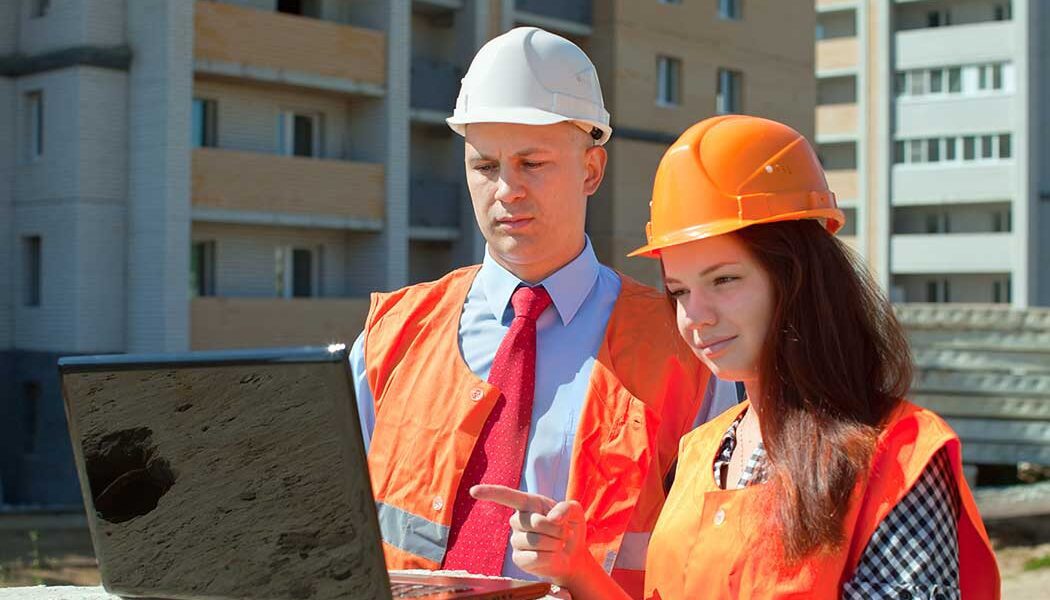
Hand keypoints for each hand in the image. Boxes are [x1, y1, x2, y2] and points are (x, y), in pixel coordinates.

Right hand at [469, 484, 589, 586]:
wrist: (572, 554)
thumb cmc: (569, 528)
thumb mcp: (575, 511)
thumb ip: (566, 508)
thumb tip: (552, 517)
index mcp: (528, 504)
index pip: (506, 496)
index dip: (490, 493)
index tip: (473, 491)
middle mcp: (518, 521)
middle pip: (534, 522)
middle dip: (556, 528)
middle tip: (563, 532)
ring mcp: (516, 540)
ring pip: (535, 541)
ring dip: (555, 543)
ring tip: (558, 544)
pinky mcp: (518, 559)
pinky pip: (534, 558)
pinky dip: (550, 557)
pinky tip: (552, 556)